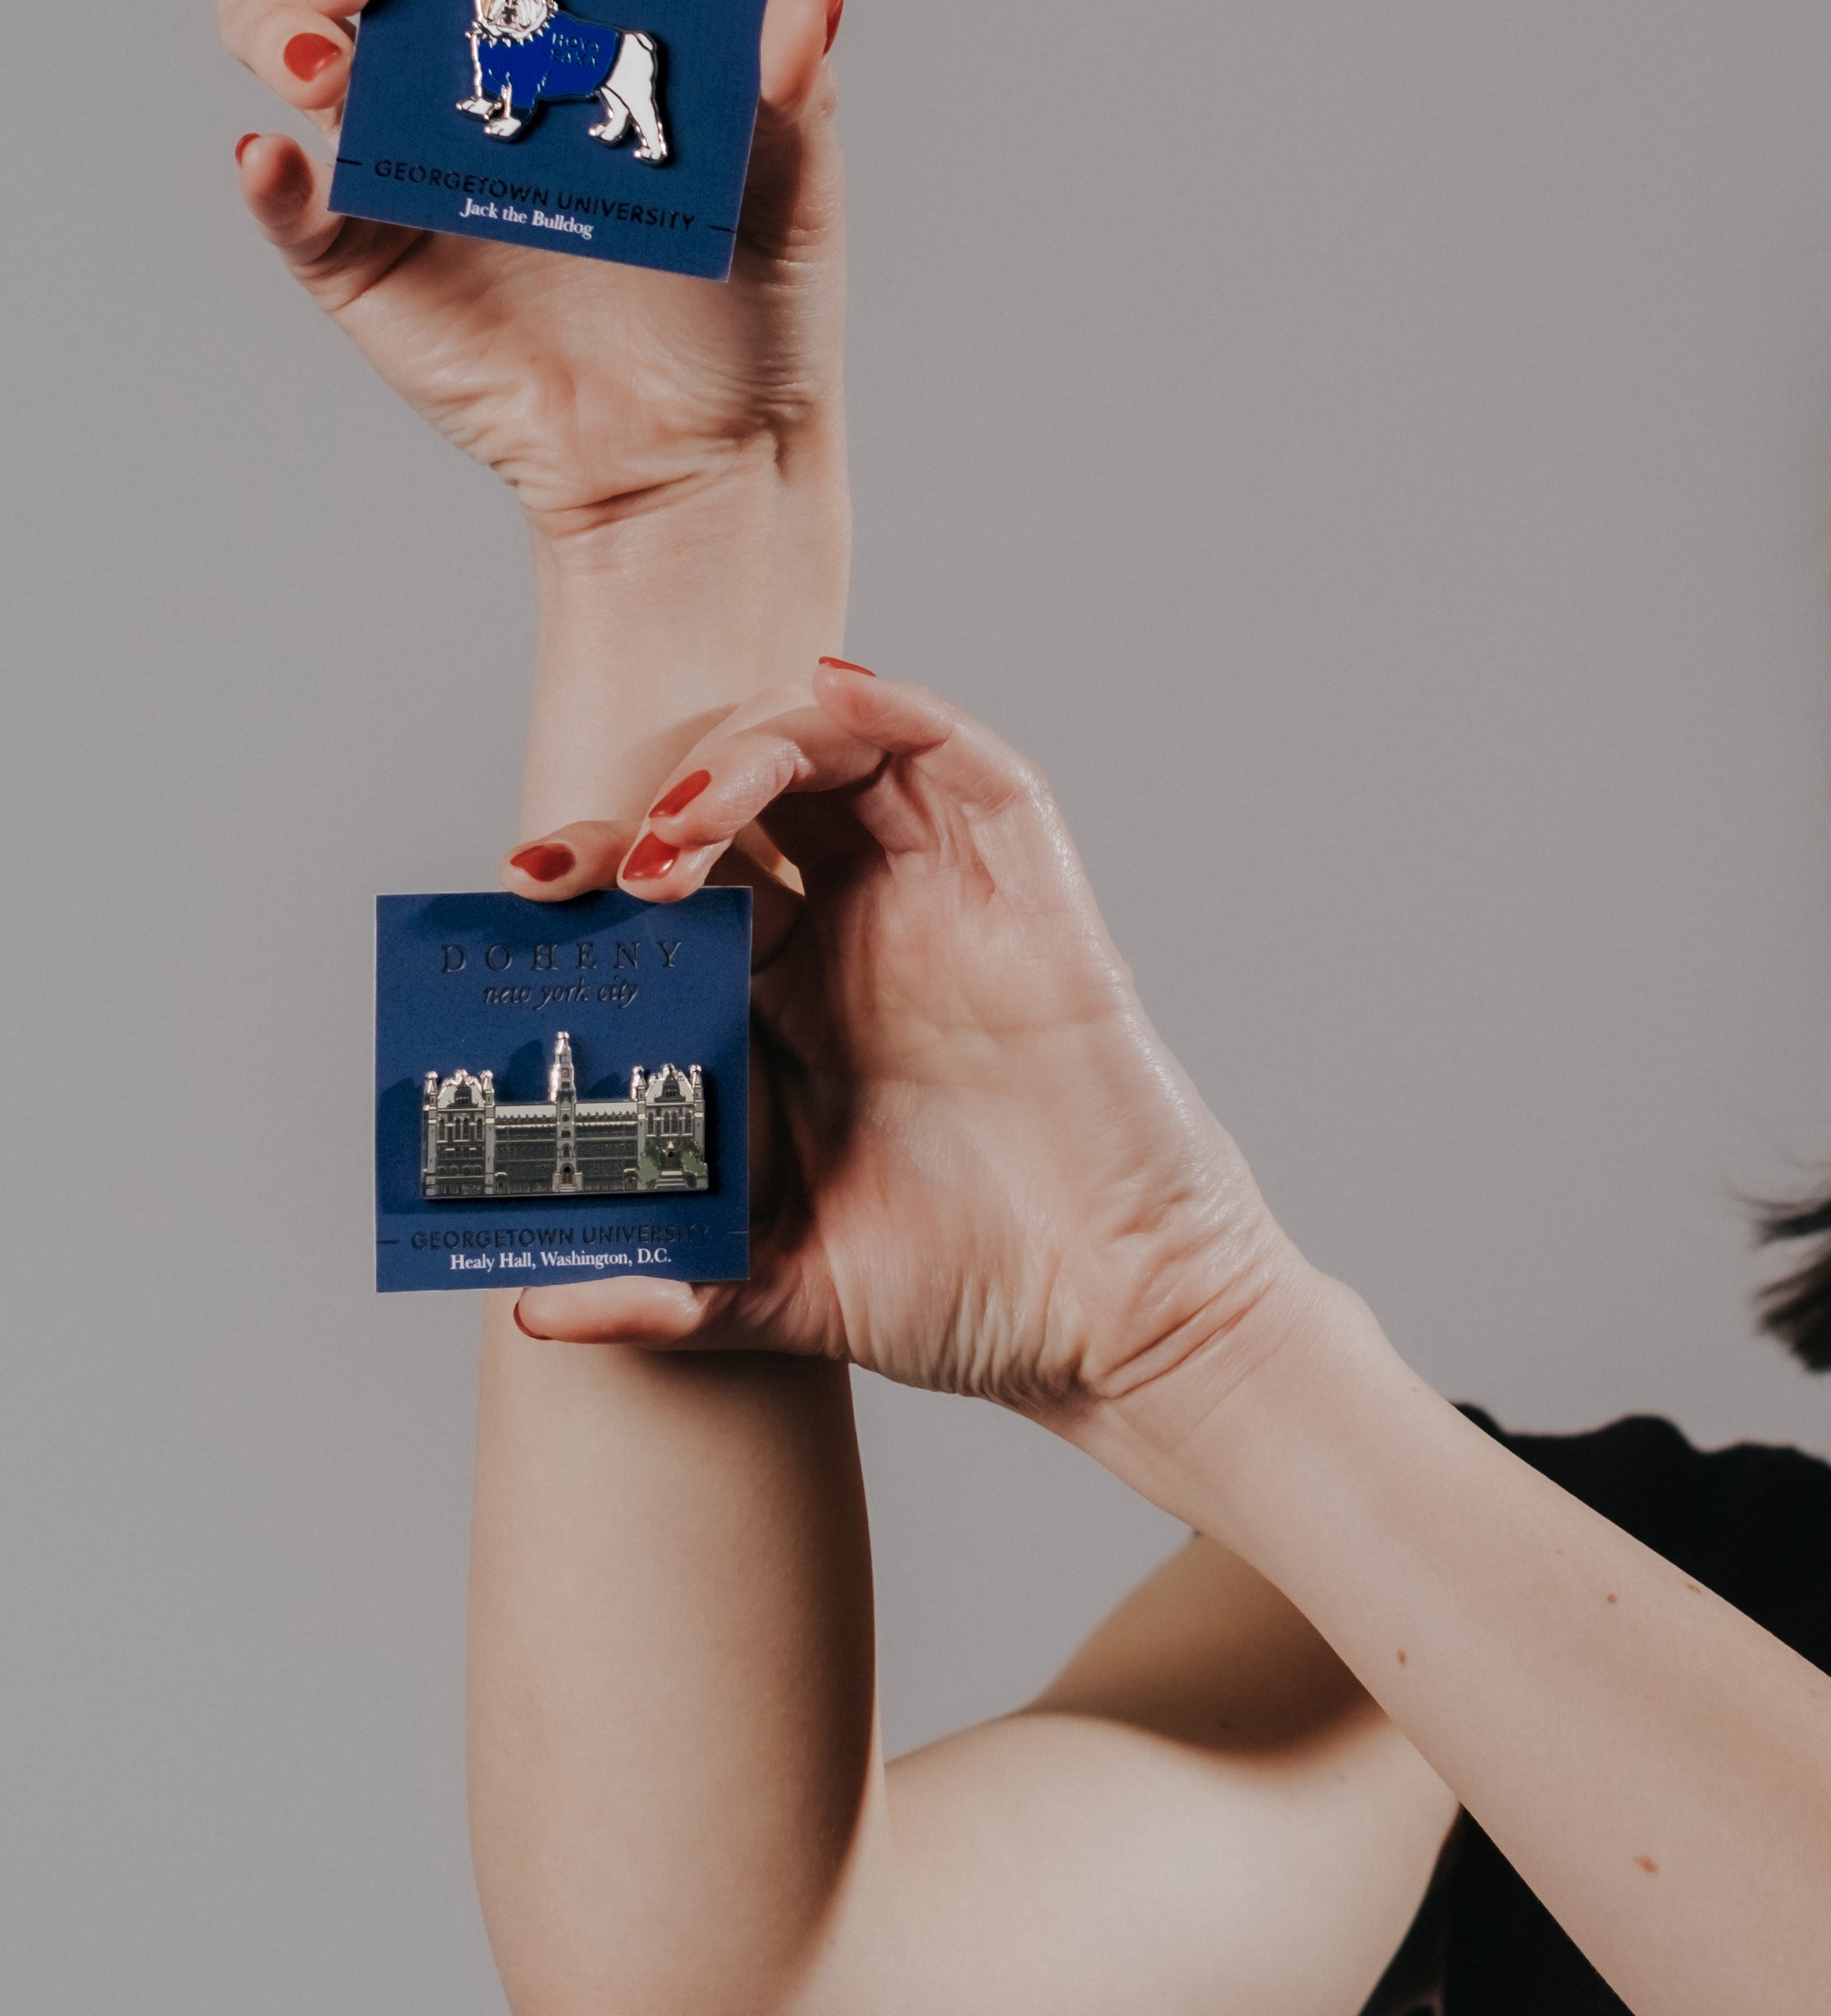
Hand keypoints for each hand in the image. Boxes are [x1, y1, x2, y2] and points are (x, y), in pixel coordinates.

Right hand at [217, 0, 846, 542]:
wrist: (711, 455)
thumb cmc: (750, 310)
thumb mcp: (790, 195)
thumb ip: (795, 92)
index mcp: (550, 11)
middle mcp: (452, 58)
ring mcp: (393, 150)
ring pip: (277, 32)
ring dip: (276, 23)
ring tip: (328, 72)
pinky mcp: (354, 255)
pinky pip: (282, 199)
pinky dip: (267, 174)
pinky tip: (280, 165)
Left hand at [504, 668, 1303, 1444]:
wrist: (1116, 1318)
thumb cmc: (976, 1294)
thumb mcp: (784, 1289)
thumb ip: (670, 1291)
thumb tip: (534, 1310)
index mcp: (798, 1006)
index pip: (683, 888)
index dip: (600, 867)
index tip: (528, 901)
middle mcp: (866, 936)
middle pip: (742, 804)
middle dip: (648, 805)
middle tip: (587, 870)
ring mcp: (949, 905)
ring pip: (836, 754)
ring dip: (744, 753)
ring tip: (684, 827)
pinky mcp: (1030, 893)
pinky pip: (962, 758)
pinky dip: (890, 706)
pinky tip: (822, 697)